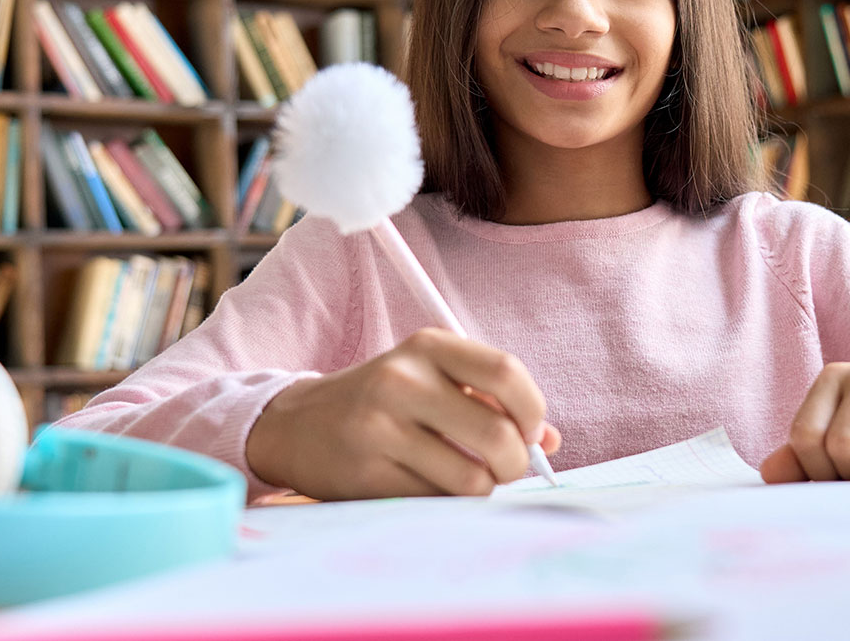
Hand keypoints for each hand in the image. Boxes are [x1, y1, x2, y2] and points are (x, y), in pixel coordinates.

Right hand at [246, 327, 560, 499]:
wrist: (299, 424)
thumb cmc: (386, 402)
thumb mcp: (434, 381)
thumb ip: (492, 403)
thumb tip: (551, 442)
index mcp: (428, 347)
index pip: (506, 372)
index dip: (532, 409)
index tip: (531, 431)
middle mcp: (403, 380)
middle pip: (496, 433)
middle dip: (515, 462)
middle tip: (507, 467)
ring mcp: (381, 427)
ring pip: (471, 478)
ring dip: (483, 488)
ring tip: (469, 478)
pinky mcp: (367, 473)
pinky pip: (436, 501)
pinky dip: (448, 502)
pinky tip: (432, 486)